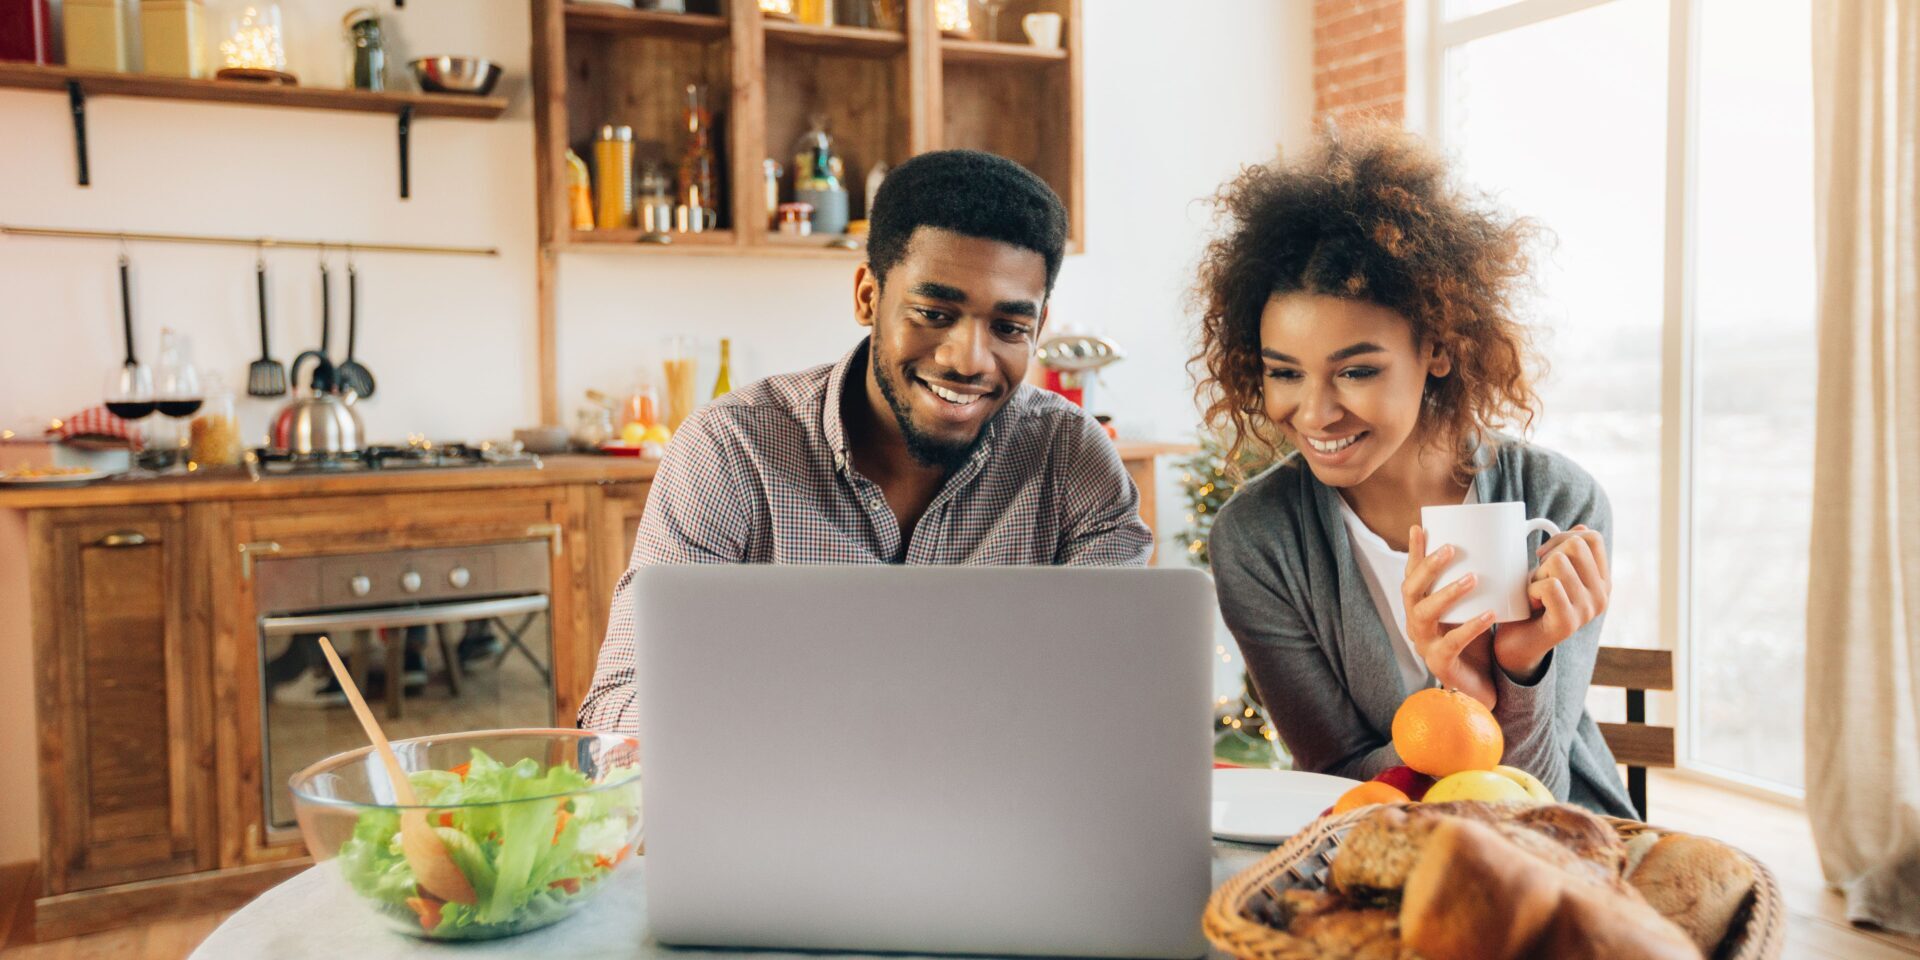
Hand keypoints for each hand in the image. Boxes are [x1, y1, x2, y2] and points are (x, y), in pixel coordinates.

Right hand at [1402, 525, 1498, 708]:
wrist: (1485, 684)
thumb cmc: (1478, 641)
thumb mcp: (1474, 608)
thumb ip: (1477, 585)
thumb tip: (1497, 546)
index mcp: (1420, 608)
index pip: (1412, 576)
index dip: (1414, 552)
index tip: (1419, 526)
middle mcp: (1415, 624)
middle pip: (1410, 591)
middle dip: (1428, 567)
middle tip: (1450, 548)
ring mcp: (1424, 645)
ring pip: (1423, 614)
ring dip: (1446, 593)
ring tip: (1472, 578)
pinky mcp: (1440, 664)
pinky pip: (1451, 642)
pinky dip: (1470, 626)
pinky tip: (1489, 614)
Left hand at [1492, 525, 1610, 679]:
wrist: (1516, 644)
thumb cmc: (1532, 603)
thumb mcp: (1551, 572)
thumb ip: (1568, 552)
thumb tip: (1581, 528)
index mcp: (1602, 581)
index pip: (1592, 538)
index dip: (1562, 537)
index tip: (1545, 556)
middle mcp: (1602, 596)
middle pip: (1575, 545)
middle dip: (1548, 555)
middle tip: (1539, 578)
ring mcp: (1587, 611)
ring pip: (1559, 562)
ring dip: (1536, 574)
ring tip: (1535, 593)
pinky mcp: (1568, 623)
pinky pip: (1549, 585)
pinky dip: (1531, 589)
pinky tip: (1531, 604)